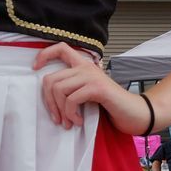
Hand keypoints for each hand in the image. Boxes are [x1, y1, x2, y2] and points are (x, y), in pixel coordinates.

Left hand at [34, 43, 148, 132]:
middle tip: (57, 118)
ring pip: (58, 90)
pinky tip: (78, 121)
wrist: (135, 113)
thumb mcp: (86, 92)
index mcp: (83, 65)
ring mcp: (91, 76)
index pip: (60, 48)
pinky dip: (71, 114)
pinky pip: (71, 99)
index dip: (44, 54)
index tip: (35, 67)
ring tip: (69, 122)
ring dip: (60, 110)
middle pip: (50, 79)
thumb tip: (48, 96)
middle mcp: (86, 67)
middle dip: (49, 102)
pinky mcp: (97, 87)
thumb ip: (71, 87)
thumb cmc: (109, 105)